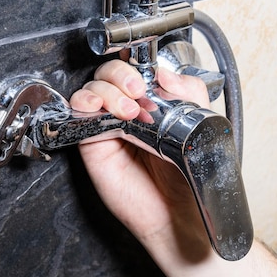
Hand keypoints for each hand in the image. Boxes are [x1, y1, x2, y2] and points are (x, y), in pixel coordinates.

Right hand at [70, 59, 210, 258]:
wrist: (177, 212)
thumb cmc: (187, 176)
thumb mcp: (199, 124)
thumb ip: (188, 92)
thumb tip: (164, 73)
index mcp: (152, 102)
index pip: (135, 68)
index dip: (136, 64)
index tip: (148, 75)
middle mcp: (127, 110)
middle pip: (109, 73)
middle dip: (121, 74)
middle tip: (138, 91)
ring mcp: (108, 125)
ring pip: (92, 88)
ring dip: (107, 90)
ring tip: (128, 111)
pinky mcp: (92, 142)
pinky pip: (78, 113)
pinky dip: (83, 101)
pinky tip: (97, 107)